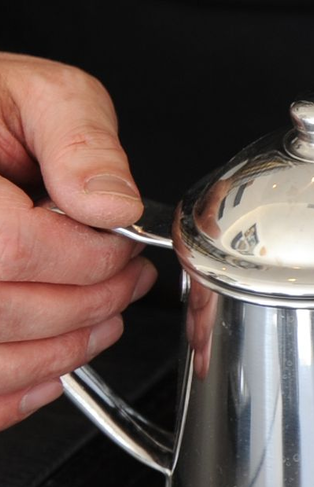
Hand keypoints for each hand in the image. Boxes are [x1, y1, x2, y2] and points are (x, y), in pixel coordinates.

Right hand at [0, 54, 156, 429]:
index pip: (11, 247)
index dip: (87, 259)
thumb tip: (113, 205)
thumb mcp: (39, 94)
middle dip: (87, 305)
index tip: (124, 250)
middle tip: (128, 284)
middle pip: (2, 310)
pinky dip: (11, 392)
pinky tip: (48, 369)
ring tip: (102, 322)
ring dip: (59, 353)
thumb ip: (81, 143)